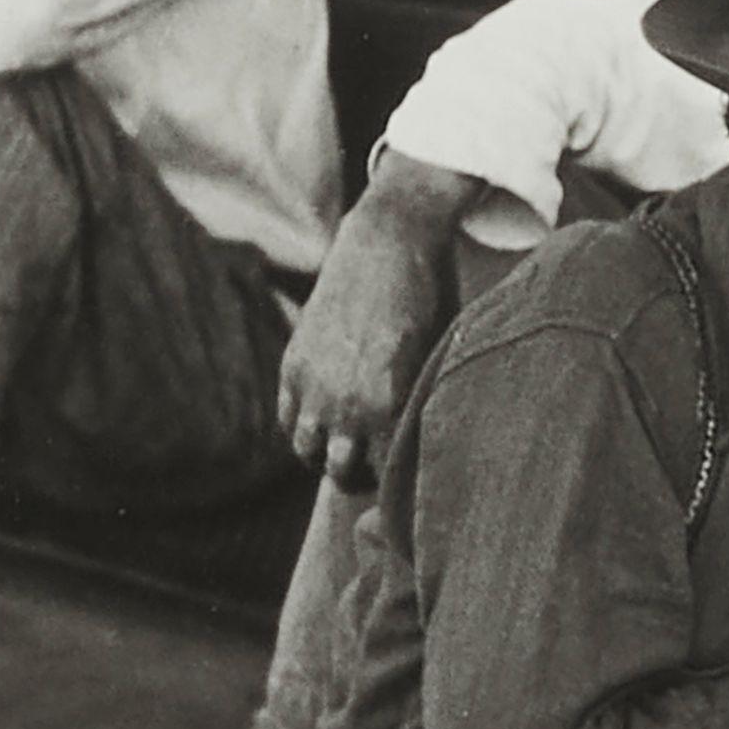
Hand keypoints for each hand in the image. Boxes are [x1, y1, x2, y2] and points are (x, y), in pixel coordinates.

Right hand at [277, 202, 454, 486]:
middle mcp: (344, 402)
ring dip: (326, 455)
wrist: (389, 243)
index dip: (398, 485)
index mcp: (389, 405)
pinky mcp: (293, 363)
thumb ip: (423, 408)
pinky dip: (303, 427)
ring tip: (350, 446)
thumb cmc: (433, 301)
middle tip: (380, 467)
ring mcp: (312, 384)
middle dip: (362, 476)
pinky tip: (328, 420)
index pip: (386, 475)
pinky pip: (287, 419)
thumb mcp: (440, 359)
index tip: (409, 482)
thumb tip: (425, 450)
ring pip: (307, 451)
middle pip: (342, 473)